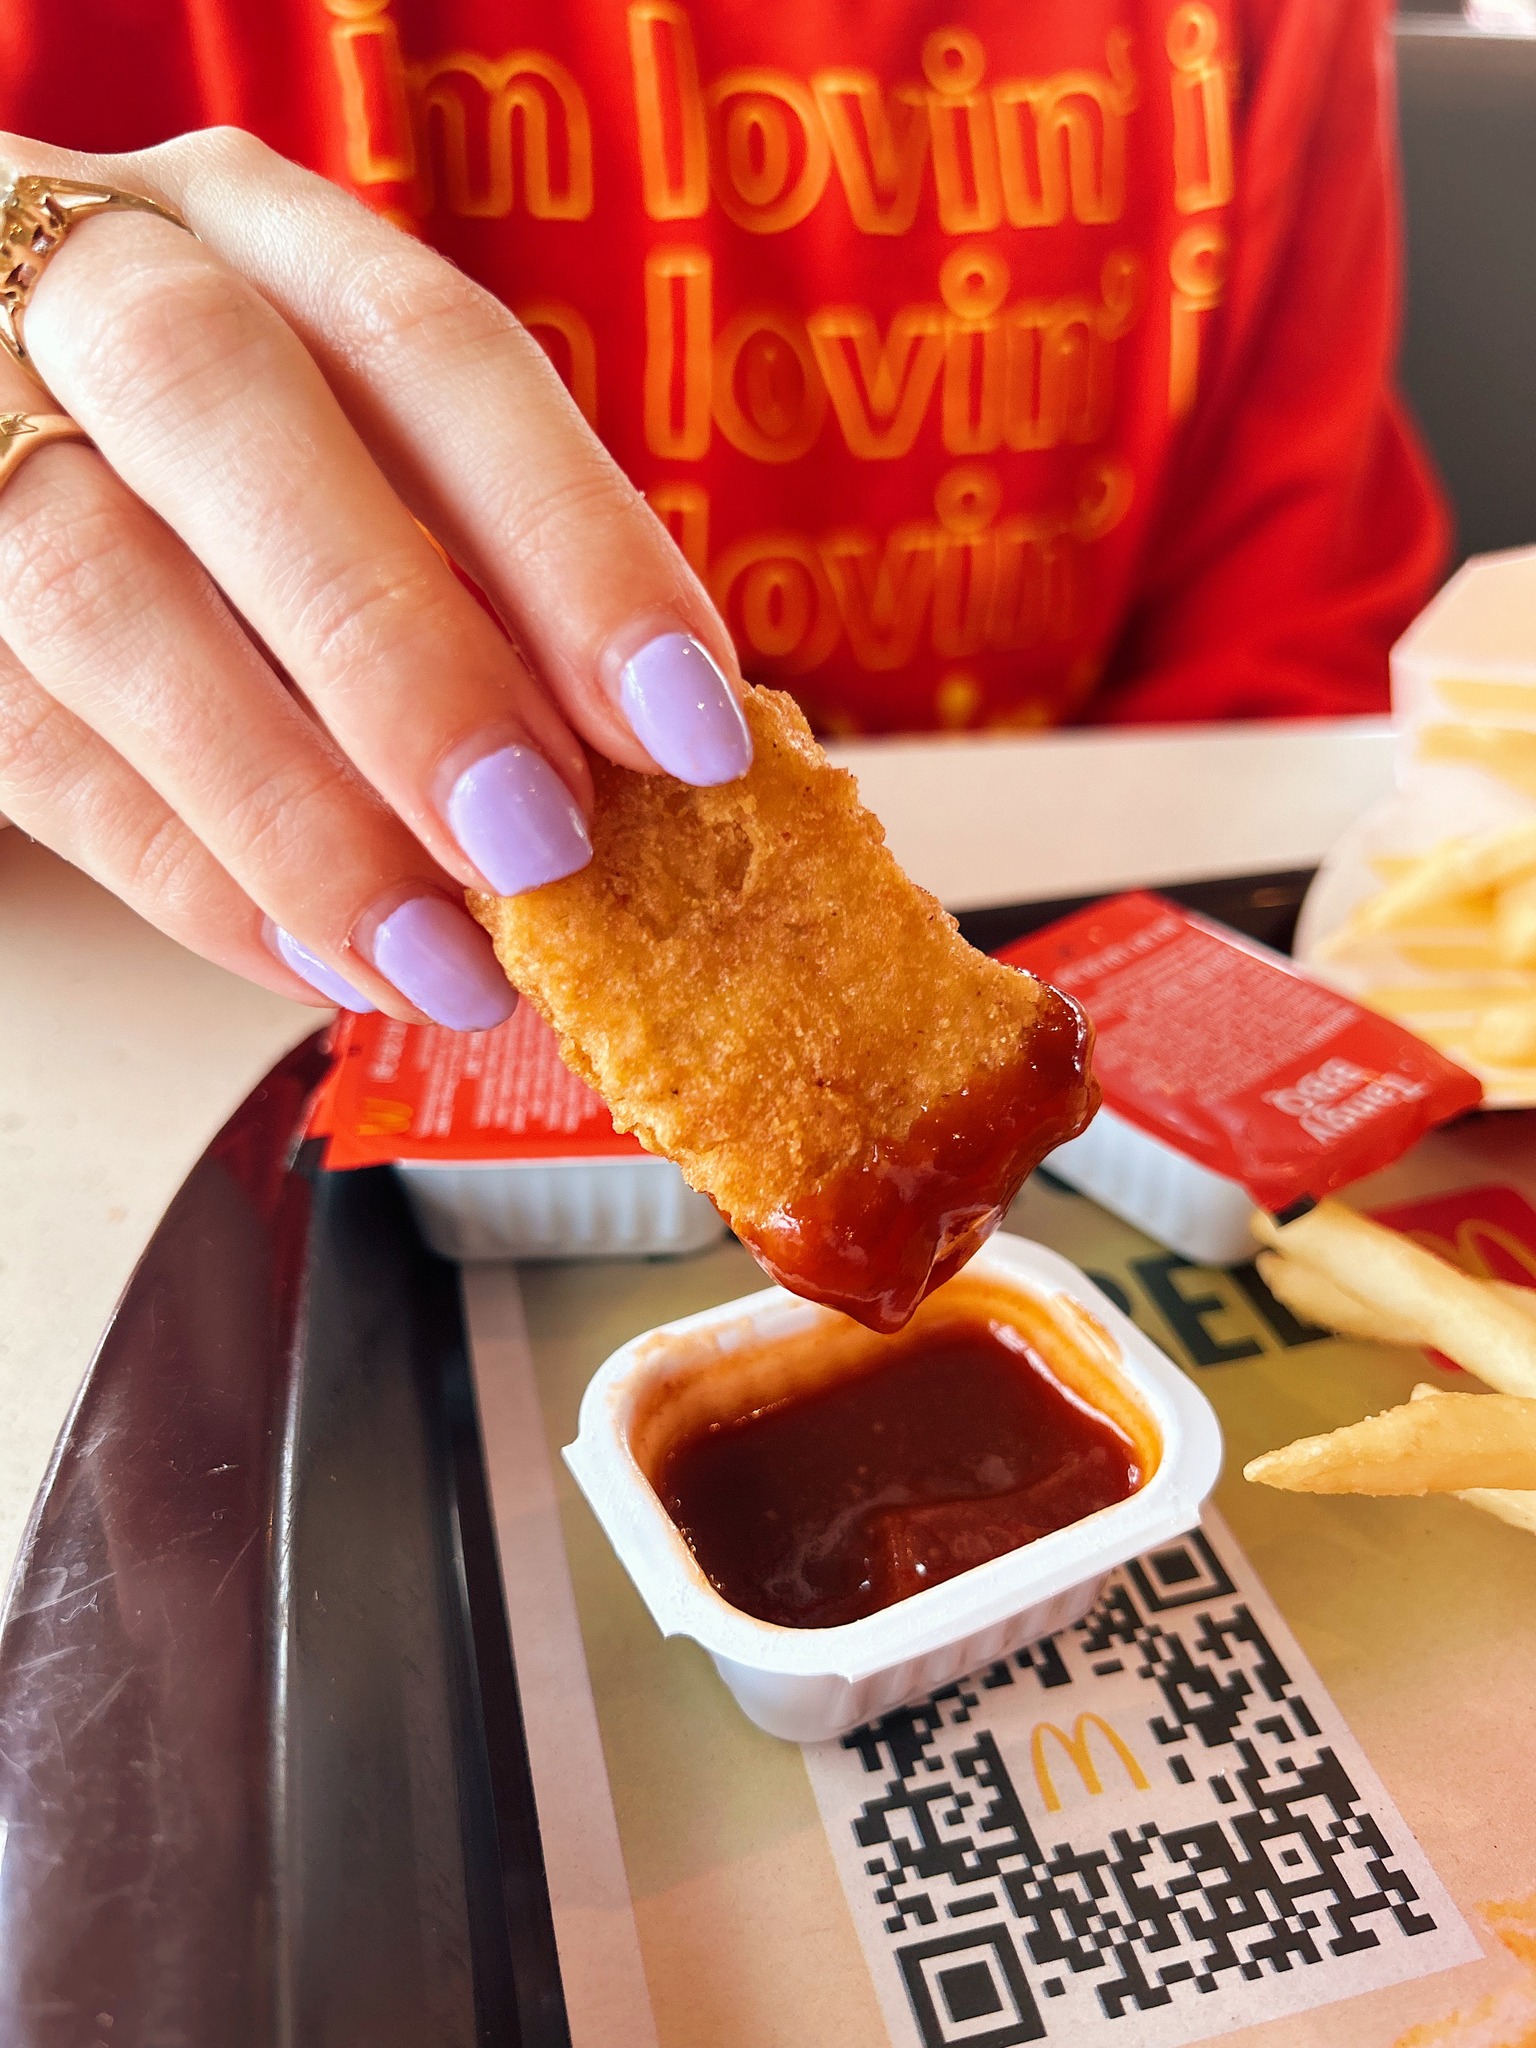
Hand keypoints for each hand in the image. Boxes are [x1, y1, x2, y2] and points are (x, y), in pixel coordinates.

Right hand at [0, 130, 751, 1026]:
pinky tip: (318, 962)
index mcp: (257, 232)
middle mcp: (94, 283)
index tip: (695, 728)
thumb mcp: (352, 448)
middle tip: (541, 846)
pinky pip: (24, 737)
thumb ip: (473, 570)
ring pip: (93, 585)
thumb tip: (639, 776)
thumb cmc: (229, 463)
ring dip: (286, 801)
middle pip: (216, 403)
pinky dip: (181, 868)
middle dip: (399, 645)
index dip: (572, 538)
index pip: (427, 343)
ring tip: (437, 960)